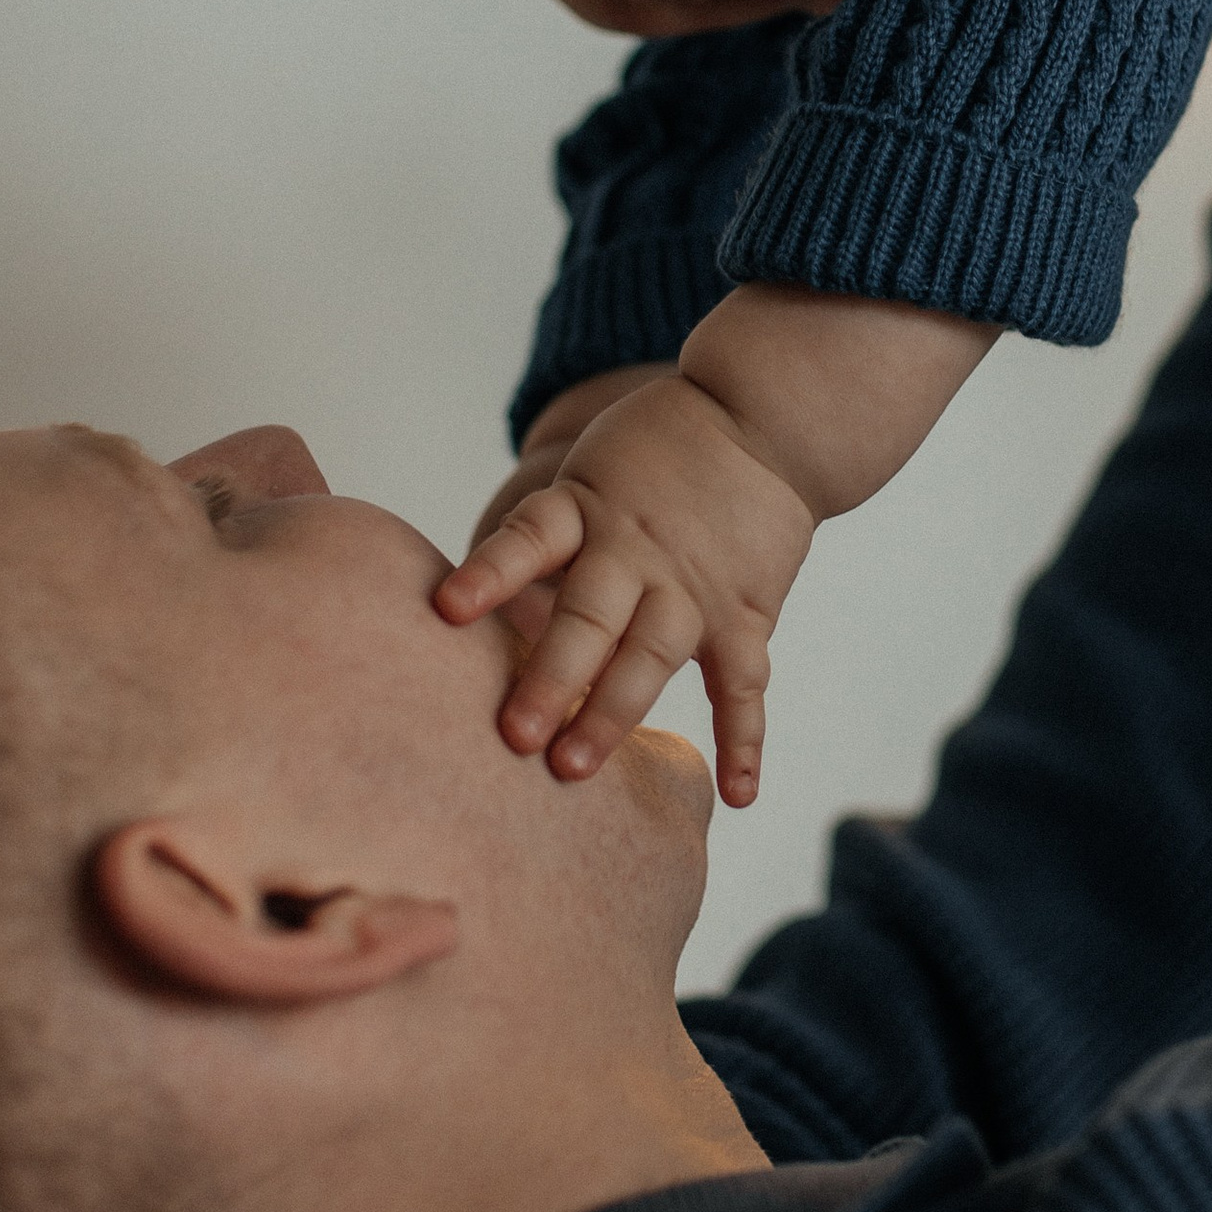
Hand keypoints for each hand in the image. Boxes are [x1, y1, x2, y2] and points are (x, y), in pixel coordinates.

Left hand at [439, 372, 814, 806]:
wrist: (765, 417)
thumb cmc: (654, 452)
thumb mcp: (591, 470)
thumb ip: (547, 537)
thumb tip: (467, 615)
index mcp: (588, 508)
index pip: (531, 538)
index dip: (490, 572)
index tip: (446, 609)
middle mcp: (637, 551)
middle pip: (588, 618)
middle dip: (552, 678)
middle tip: (515, 735)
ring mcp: (693, 586)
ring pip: (650, 657)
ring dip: (613, 713)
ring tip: (573, 769)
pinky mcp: (744, 611)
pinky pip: (744, 682)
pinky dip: (744, 739)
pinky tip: (737, 794)